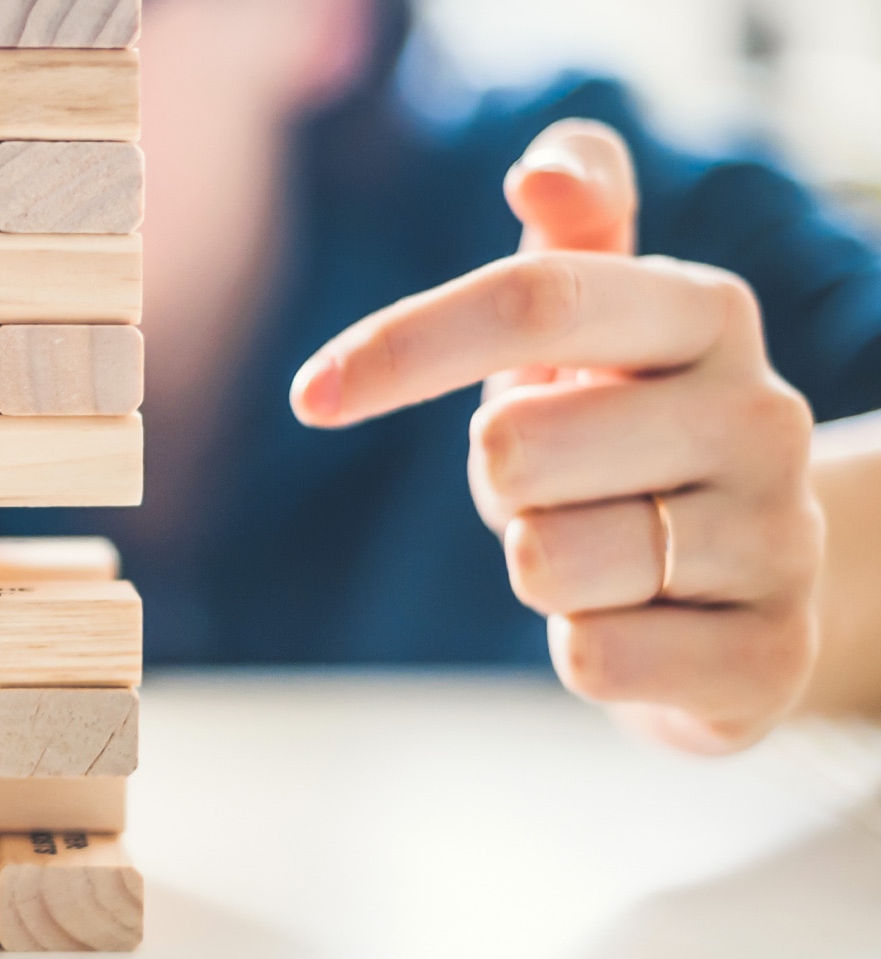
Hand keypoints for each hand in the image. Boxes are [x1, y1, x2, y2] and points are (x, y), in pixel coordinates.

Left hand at [289, 120, 822, 753]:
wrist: (747, 583)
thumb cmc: (623, 433)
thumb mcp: (593, 328)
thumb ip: (574, 228)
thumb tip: (542, 170)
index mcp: (705, 312)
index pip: (532, 299)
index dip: (402, 346)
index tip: (309, 396)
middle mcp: (761, 414)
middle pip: (513, 449)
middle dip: (499, 485)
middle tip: (559, 488)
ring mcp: (779, 537)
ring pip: (544, 562)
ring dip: (540, 568)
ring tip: (603, 552)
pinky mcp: (771, 656)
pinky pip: (594, 657)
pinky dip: (582, 649)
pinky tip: (635, 624)